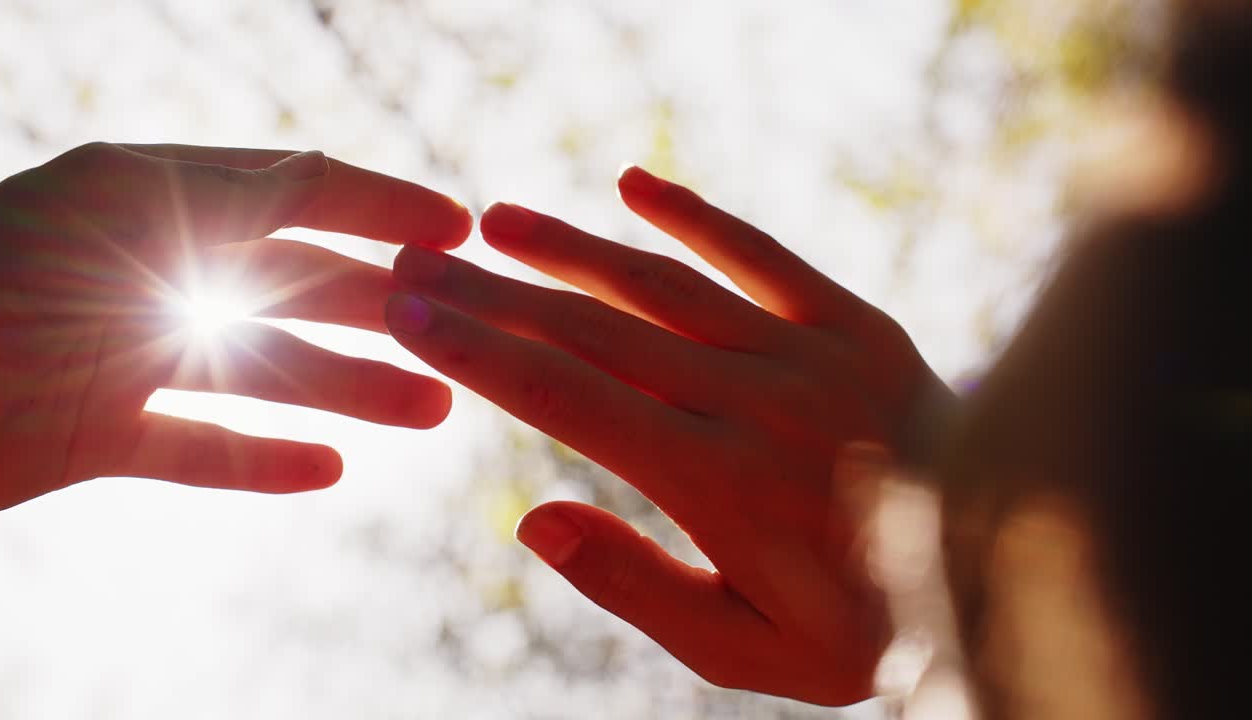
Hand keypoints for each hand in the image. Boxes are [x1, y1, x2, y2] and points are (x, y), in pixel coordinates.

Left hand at [0, 142, 470, 513]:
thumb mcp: (123, 212)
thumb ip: (225, 195)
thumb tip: (319, 169)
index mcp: (152, 196)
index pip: (290, 191)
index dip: (377, 204)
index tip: (456, 226)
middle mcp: (149, 268)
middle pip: (292, 288)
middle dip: (380, 313)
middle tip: (462, 338)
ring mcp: (126, 355)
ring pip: (263, 371)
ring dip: (349, 391)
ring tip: (431, 413)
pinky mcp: (99, 433)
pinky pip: (198, 449)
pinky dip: (260, 461)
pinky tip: (328, 470)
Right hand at [384, 166, 952, 705]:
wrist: (1006, 572)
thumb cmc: (861, 626)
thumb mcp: (741, 645)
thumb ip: (633, 584)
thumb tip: (532, 519)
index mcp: (713, 482)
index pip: (567, 397)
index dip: (481, 351)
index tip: (415, 315)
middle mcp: (751, 401)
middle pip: (594, 330)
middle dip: (495, 294)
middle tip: (420, 265)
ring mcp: (807, 353)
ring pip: (663, 284)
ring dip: (570, 249)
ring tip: (496, 222)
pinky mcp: (854, 325)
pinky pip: (763, 254)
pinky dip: (694, 217)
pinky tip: (631, 186)